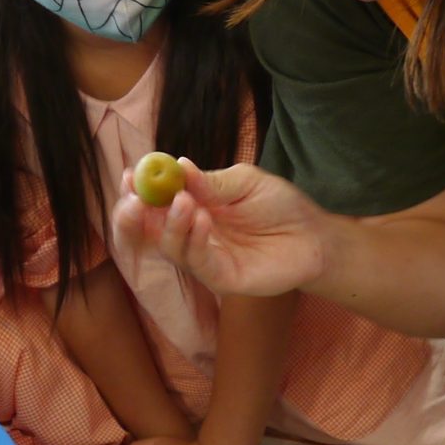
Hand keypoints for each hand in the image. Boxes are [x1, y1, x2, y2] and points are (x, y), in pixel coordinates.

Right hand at [113, 159, 332, 299]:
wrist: (314, 236)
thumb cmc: (280, 206)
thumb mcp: (245, 182)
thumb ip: (211, 181)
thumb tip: (178, 166)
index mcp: (192, 208)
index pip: (153, 204)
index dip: (137, 192)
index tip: (129, 175)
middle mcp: (191, 235)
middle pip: (148, 232)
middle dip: (134, 216)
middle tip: (136, 199)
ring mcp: (204, 259)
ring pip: (171, 247)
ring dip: (171, 223)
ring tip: (185, 202)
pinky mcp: (221, 278)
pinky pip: (198, 262)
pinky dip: (194, 240)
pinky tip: (202, 219)